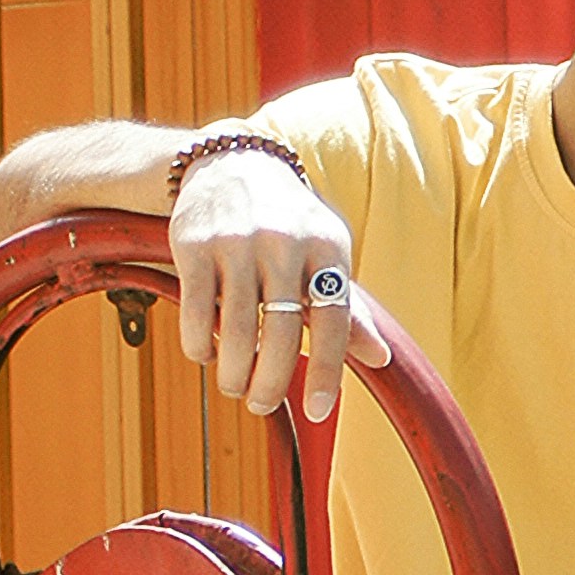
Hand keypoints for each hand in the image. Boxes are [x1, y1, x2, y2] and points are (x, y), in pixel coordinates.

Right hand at [168, 152, 369, 424]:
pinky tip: (205, 354)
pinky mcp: (194, 242)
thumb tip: (381, 359)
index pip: (334, 320)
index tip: (318, 411)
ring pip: (234, 329)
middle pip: (281, 333)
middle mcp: (285, 241)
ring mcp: (237, 241)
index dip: (327, 371)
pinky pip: (195, 310)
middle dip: (269, 383)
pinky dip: (198, 344)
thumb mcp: (327, 254)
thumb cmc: (290, 225)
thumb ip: (349, 307)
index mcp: (328, 246)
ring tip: (233, 385)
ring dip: (232, 372)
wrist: (233, 164)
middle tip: (260, 404)